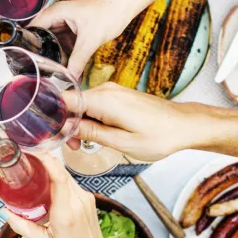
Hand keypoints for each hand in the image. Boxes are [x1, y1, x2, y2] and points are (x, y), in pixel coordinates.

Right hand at [3, 154, 114, 237]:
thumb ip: (23, 226)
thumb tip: (5, 212)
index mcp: (66, 213)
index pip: (59, 177)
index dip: (46, 160)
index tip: (33, 152)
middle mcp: (78, 202)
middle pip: (61, 172)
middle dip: (44, 161)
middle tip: (26, 159)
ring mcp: (86, 198)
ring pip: (66, 176)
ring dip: (51, 170)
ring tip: (33, 170)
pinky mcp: (88, 198)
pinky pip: (71, 183)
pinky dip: (58, 179)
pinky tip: (47, 184)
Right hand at [30, 0, 141, 77]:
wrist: (123, 8)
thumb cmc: (108, 13)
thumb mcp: (90, 39)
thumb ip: (78, 59)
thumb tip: (70, 77)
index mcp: (55, 13)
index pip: (32, 28)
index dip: (27, 43)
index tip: (24, 59)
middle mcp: (56, 17)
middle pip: (40, 37)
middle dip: (39, 53)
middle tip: (37, 70)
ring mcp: (64, 24)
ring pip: (51, 43)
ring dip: (52, 56)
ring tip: (49, 72)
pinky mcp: (72, 31)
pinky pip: (62, 45)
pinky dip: (63, 56)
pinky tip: (63, 68)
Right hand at [66, 83, 204, 161]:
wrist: (184, 125)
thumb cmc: (160, 136)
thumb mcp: (122, 142)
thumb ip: (92, 133)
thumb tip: (68, 127)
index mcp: (104, 100)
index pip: (64, 99)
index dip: (53, 116)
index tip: (52, 133)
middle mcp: (105, 90)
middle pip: (71, 102)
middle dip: (66, 124)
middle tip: (73, 146)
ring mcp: (112, 92)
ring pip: (82, 104)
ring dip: (78, 123)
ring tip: (85, 144)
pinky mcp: (117, 96)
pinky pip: (94, 105)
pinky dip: (90, 119)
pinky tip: (96, 134)